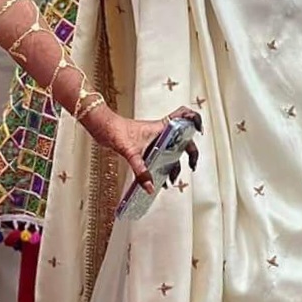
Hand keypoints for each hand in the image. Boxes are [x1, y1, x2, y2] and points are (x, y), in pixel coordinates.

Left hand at [86, 103, 201, 195]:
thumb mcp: (130, 151)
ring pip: (171, 151)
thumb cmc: (116, 131)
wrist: (102, 128)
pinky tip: (157, 180)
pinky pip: (160, 157)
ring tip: (170, 179)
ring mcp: (154, 139)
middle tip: (191, 166)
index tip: (199, 132)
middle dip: (190, 153)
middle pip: (182, 139)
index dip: (195, 119)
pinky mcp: (146, 147)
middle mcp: (161, 132)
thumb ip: (140, 170)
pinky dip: (161, 167)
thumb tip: (149, 186)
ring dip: (174, 164)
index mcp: (161, 127)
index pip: (184, 115)